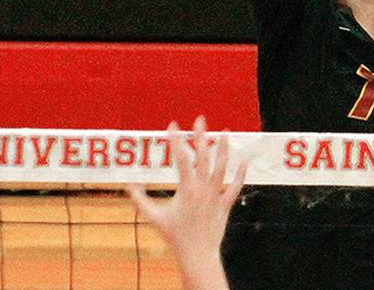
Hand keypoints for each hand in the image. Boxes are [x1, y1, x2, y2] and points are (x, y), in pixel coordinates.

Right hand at [129, 117, 246, 285]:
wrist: (196, 253)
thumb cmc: (175, 236)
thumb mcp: (155, 217)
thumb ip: (141, 201)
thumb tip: (129, 187)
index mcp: (186, 188)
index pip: (181, 158)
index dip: (176, 140)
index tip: (172, 126)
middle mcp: (203, 188)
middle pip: (203, 157)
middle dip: (201, 136)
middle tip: (200, 119)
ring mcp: (215, 195)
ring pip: (222, 167)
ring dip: (224, 149)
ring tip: (226, 132)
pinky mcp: (225, 203)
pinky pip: (235, 186)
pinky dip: (241, 173)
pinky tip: (244, 160)